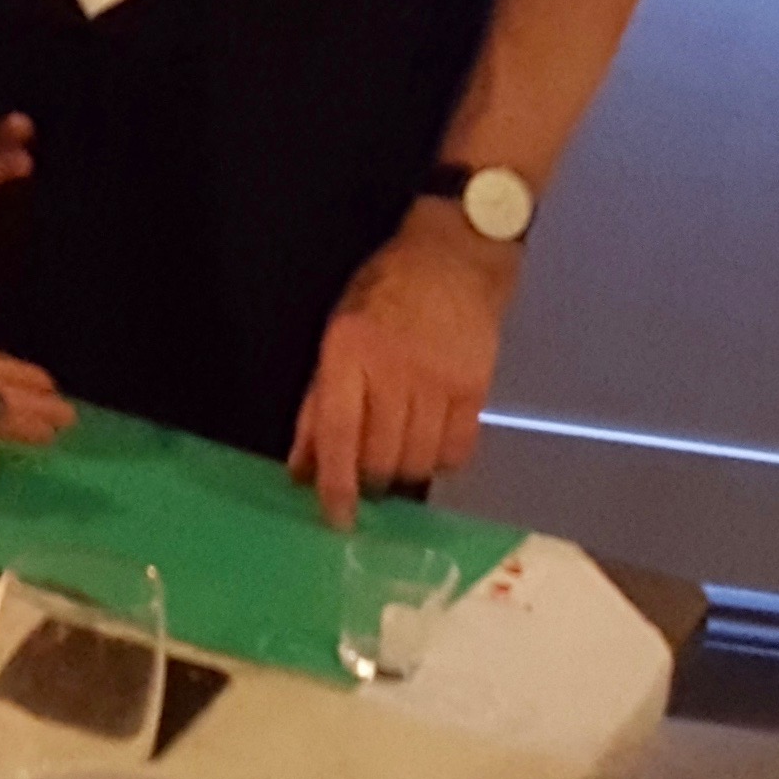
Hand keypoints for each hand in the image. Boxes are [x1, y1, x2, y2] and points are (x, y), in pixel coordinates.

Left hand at [288, 207, 520, 530]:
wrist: (456, 259)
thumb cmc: (384, 293)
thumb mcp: (337, 335)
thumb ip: (317, 404)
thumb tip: (302, 469)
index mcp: (349, 353)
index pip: (339, 434)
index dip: (335, 486)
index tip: (335, 519)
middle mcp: (394, 370)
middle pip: (380, 457)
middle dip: (369, 480)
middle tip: (366, 477)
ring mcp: (439, 381)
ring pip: (419, 462)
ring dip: (404, 474)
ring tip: (397, 460)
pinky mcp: (476, 389)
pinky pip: (458, 451)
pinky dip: (441, 462)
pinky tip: (431, 448)